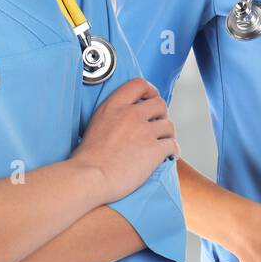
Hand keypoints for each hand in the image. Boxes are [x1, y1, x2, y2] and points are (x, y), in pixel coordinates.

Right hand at [72, 78, 177, 202]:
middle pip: (159, 104)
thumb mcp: (95, 124)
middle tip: (158, 125)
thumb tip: (123, 120)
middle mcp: (131, 115)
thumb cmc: (87, 158)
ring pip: (169, 125)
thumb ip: (112, 116)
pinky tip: (169, 155)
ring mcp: (144, 132)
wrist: (89, 177)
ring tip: (163, 142)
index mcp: (113, 106)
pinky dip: (173, 150)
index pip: (139, 84)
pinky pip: (172, 145)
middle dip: (162, 114)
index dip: (150, 90)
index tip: (151, 98)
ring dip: (168, 134)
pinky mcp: (154, 150)